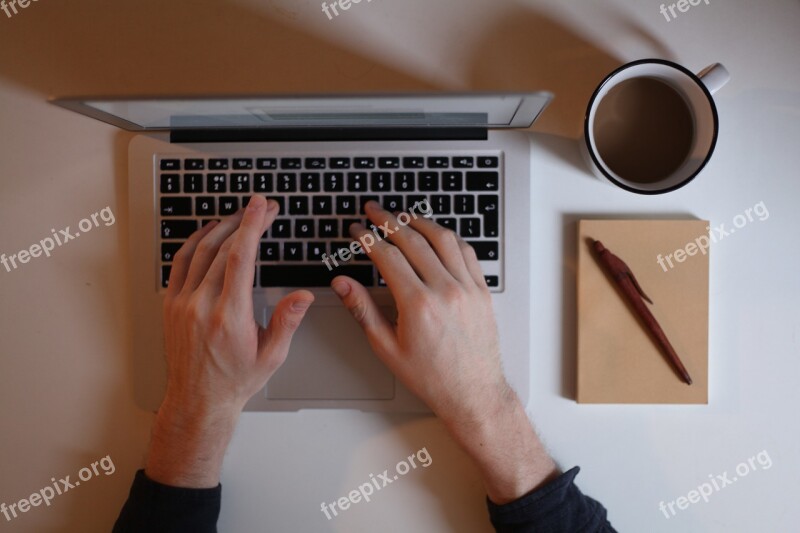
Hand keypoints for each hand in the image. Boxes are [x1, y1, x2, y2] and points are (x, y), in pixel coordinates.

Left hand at [146, 195, 313, 487]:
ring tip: (238, 215)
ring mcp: (182, 303)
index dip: (252, 226)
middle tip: (260, 207)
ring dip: (220, 227)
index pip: (240, 257)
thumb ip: (287, 322)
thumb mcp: (271, 356)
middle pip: (221, 247)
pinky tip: (207, 233)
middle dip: (244, 221)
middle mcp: (202, 305)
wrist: (198, 401)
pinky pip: (180, 263)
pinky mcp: (171, 305)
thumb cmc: (235, 380)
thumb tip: (302, 297)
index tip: (262, 207)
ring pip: (199, 251)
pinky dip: (195, 242)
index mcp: (229, 316)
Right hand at [331, 201, 557, 502]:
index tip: (357, 230)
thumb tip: (343, 284)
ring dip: (420, 222)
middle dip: (389, 220)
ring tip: (403, 215)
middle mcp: (445, 291)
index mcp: (418, 305)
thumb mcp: (387, 348)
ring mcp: (468, 288)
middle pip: (414, 240)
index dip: (368, 238)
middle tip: (373, 210)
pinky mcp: (482, 291)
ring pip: (443, 239)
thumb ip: (363, 310)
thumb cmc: (431, 377)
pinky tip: (437, 234)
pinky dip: (449, 238)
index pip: (388, 257)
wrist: (473, 393)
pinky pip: (467, 252)